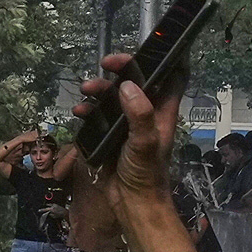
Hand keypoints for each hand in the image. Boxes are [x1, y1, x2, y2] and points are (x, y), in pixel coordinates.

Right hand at [52, 54, 177, 251]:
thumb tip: (128, 86)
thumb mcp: (145, 143)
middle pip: (135, 81)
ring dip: (100, 90)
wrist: (131, 205)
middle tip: (105, 64)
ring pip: (114, 97)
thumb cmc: (146, 175)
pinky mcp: (110, 135)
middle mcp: (146, 113)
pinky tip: (80, 112)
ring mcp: (127, 124)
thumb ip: (140, 114)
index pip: (171, 76)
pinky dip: (89, 110)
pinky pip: (98, 115)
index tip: (148, 46)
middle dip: (121, 70)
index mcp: (162, 111)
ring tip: (86, 90)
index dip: (164, 58)